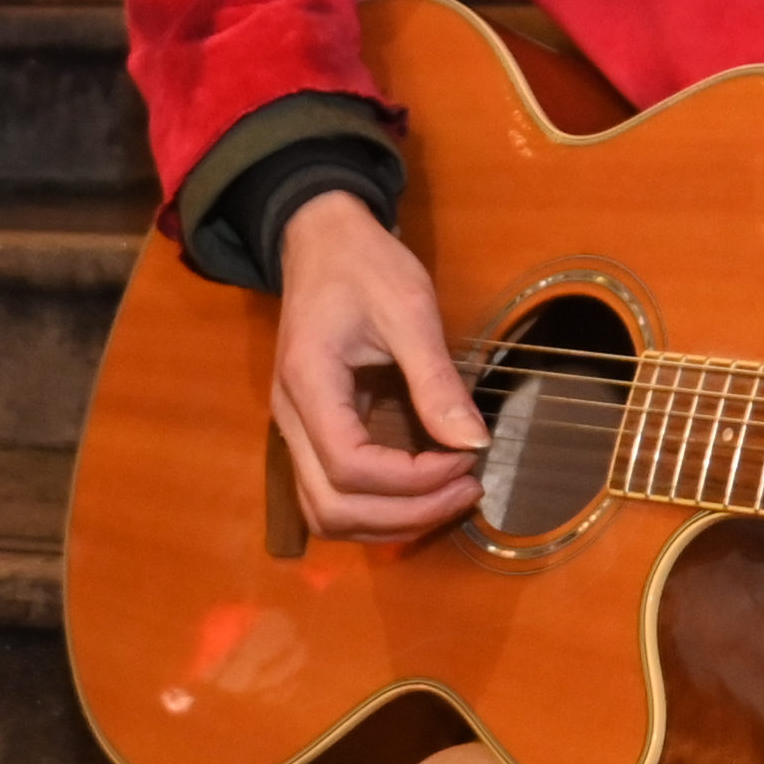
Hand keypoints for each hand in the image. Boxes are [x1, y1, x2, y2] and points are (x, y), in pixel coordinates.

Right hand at [265, 190, 486, 540]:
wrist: (321, 241)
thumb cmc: (363, 265)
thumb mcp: (409, 308)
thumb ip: (436, 379)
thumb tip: (474, 443)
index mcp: (308, 382)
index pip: (350, 465)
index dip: (413, 479)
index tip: (466, 459)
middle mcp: (289, 418)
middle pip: (333, 508)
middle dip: (406, 514)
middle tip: (467, 490)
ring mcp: (293, 431)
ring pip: (326, 515)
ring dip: (389, 523)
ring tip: (448, 497)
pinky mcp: (309, 435)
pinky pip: (332, 497)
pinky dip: (375, 510)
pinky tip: (421, 492)